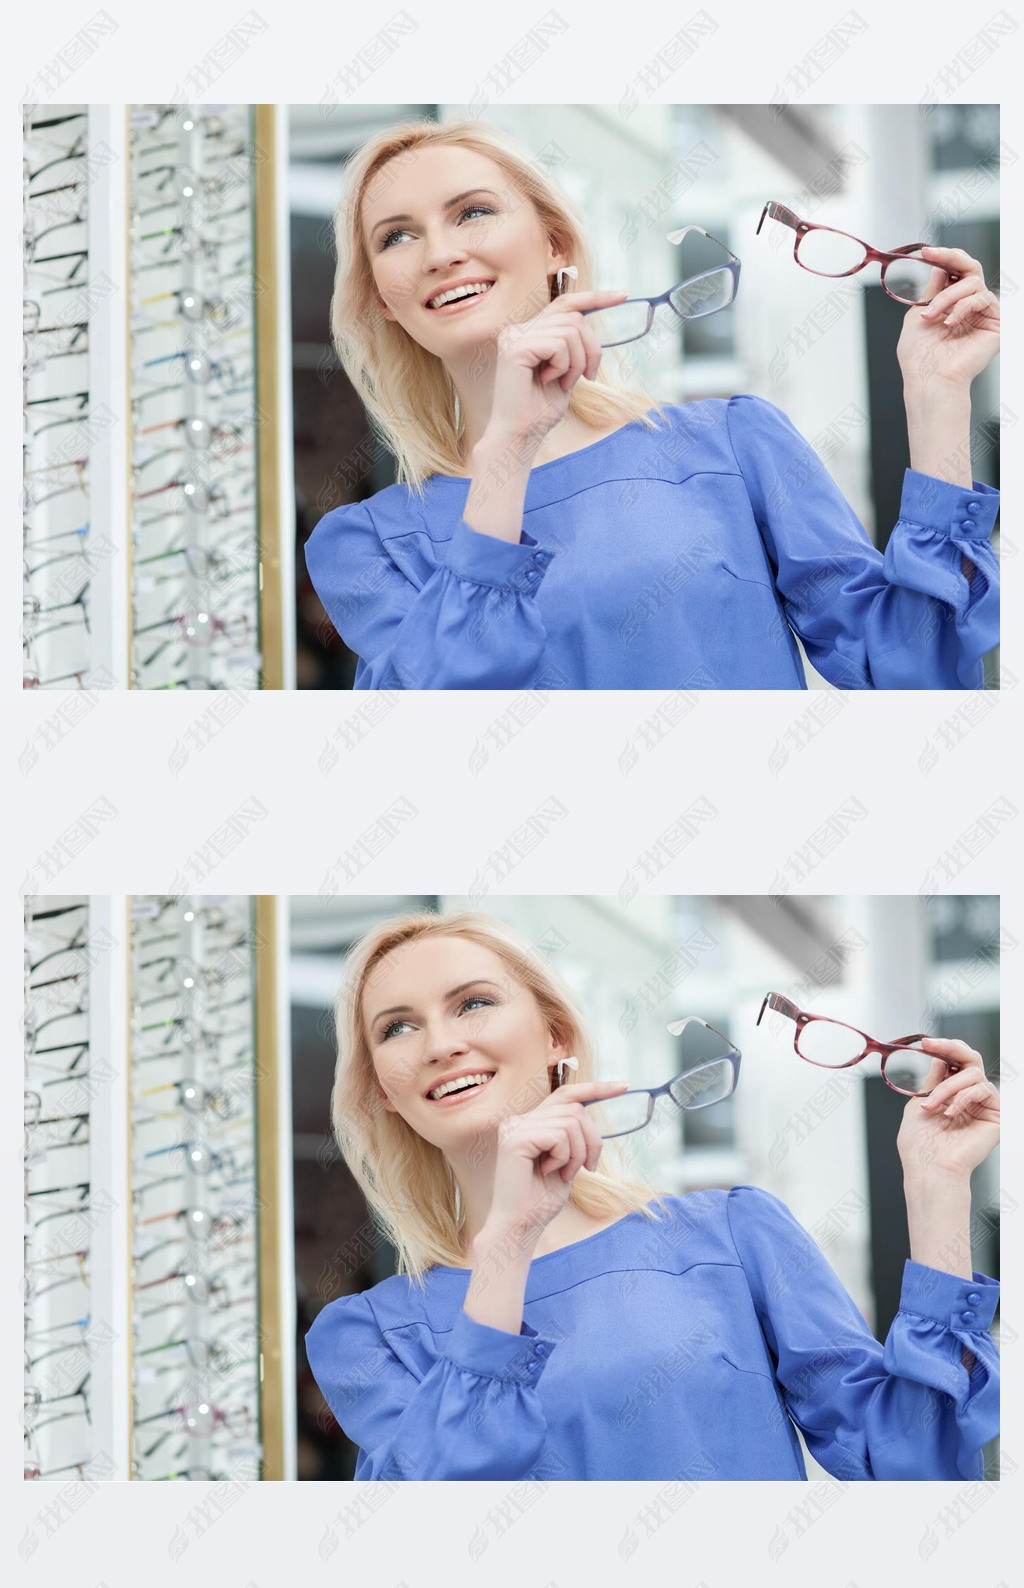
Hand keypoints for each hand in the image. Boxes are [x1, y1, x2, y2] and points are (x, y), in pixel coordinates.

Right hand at [483, 288, 628, 457]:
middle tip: (586, 377)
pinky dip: (563, 366)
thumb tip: (592, 319)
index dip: (595, 297)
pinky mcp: (514, 347)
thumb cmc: (541, 410)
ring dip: (577, 362)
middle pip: (574, 318)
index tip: (623, 296)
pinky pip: (558, 344)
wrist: (520, 435)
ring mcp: (514, 336)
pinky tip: (549, 381)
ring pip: (570, 331)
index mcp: (529, 332)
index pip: (565, 304)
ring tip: (564, 383)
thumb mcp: (567, 371)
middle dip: (591, 349)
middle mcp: (518, 328)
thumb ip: (574, 344)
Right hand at [487, 1078, 628, 1240]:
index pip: (565, 1095)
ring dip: (578, 1153)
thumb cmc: (542, 1200)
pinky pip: (558, 1135)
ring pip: (571, 1122)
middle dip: (591, 1140)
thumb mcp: (567, 1161)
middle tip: (587, 1168)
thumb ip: (573, 1135)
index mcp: (530, 1122)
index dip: (595, 1088)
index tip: (624, 1087)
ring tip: (563, 1174)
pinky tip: (549, 1172)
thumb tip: (590, 1112)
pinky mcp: (514, 1138)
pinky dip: (564, 1157)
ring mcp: (514, 1126)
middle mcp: (519, 1119)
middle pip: (575, 1109)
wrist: (520, 1226)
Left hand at [897, 246, 999, 389]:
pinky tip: (950, 323)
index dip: (944, 258)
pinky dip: (962, 307)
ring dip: (947, 297)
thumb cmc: (919, 358)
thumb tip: (941, 265)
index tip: (926, 252)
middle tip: (933, 255)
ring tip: (933, 316)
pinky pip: (982, 298)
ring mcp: (984, 315)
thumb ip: (932, 290)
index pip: (954, 273)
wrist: (929, 380)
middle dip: (951, 258)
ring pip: (972, 283)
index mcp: (951, 306)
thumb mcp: (919, 315)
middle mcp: (970, 308)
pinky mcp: (997, 324)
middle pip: (970, 268)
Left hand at [897, 1037, 999, 1182]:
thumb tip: (941, 1057)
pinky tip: (951, 1113)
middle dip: (952, 1048)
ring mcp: (985, 1106)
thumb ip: (934, 1080)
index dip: (944, 1048)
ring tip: (933, 1105)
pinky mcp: (997, 1116)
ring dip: (947, 1086)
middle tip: (933, 1045)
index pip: (955, 1063)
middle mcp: (971, 1099)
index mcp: (952, 1095)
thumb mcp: (921, 1102)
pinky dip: (962, 1097)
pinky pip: (982, 1089)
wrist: (929, 1169)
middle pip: (971, 1059)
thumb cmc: (920, 1145)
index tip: (926, 1042)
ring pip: (972, 1074)